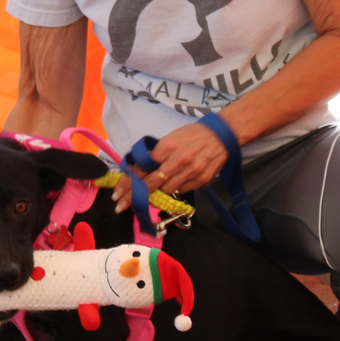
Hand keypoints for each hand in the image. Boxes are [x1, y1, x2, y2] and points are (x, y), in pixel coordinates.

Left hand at [111, 122, 229, 212]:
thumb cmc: (193, 134)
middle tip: (121, 206)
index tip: (118, 193)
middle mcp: (177, 161)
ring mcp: (190, 172)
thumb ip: (156, 154)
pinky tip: (170, 188)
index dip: (128, 183)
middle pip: (150, 184)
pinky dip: (173, 191)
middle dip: (133, 197)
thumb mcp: (171, 138)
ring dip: (155, 195)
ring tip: (146, 198)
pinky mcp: (201, 181)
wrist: (221, 135)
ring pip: (165, 191)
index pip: (142, 168)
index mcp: (167, 147)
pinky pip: (181, 191)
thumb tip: (140, 170)